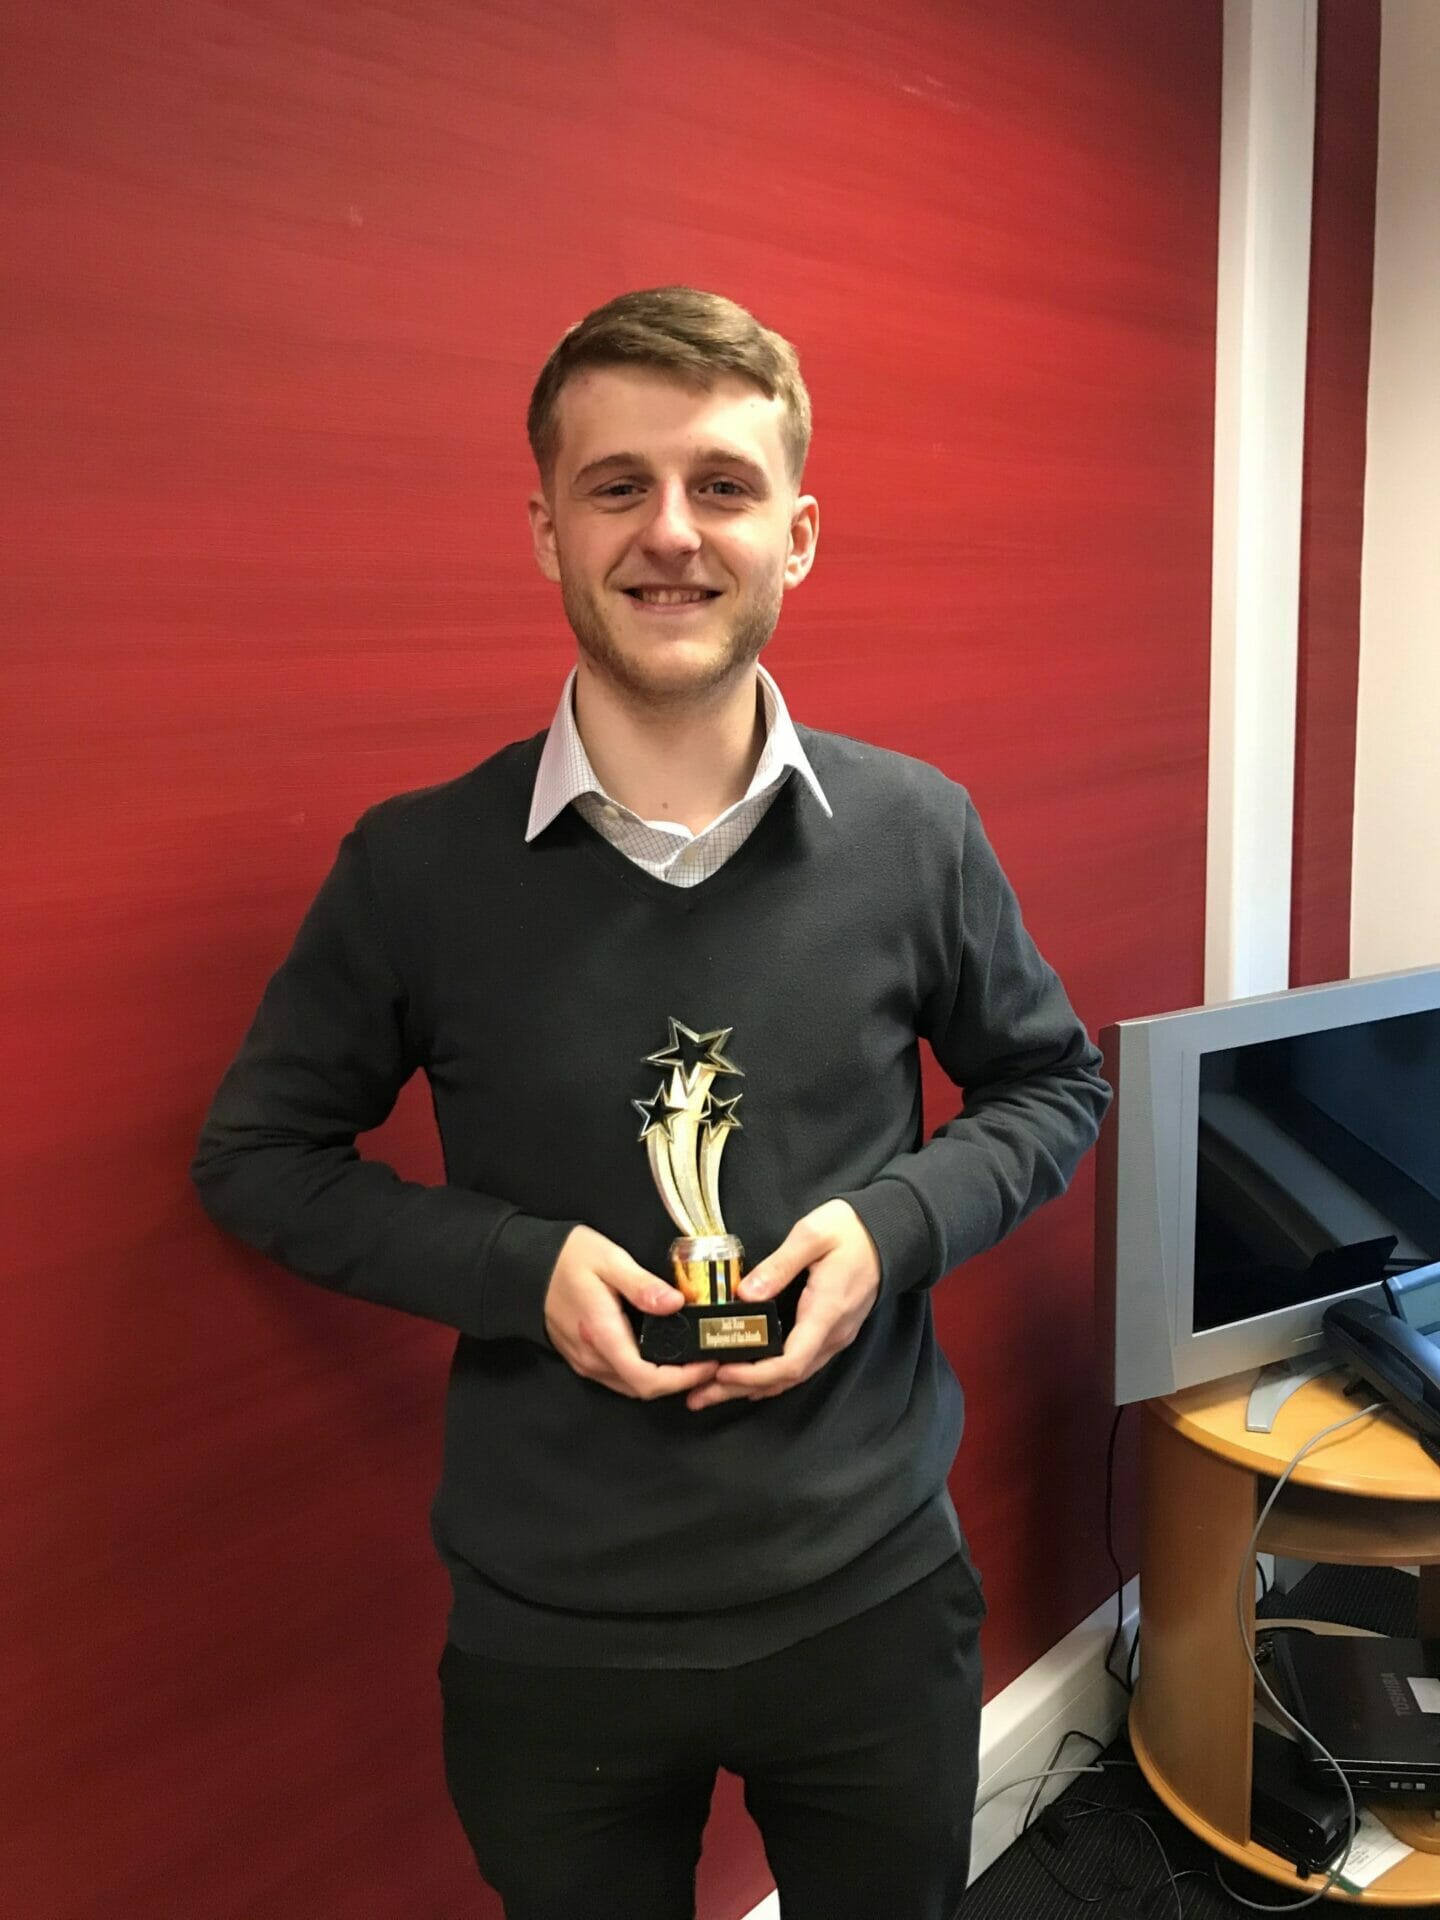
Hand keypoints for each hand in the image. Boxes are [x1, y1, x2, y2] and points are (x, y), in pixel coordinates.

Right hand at [544, 1225, 719, 1399]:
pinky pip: (618, 1377)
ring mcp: (585, 1362)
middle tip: (708, 1360)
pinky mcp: (582, 1358)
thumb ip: (642, 1285)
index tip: (708, 1363)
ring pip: (630, 1386)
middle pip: (642, 1389)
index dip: (683, 1379)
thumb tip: (676, 1303)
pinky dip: (644, 1374)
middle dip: (680, 1382)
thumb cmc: (567, 1258)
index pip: (647, 1379)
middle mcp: (593, 1357)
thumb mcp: (610, 1260)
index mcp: (602, 1335)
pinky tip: (661, 1354)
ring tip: (691, 1358)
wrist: (524, 1265)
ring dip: (663, 1380)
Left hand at [686, 1199, 881, 1411]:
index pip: (790, 1362)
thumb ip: (778, 1266)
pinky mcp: (832, 1331)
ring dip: (754, 1386)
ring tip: (714, 1391)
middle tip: (700, 1396)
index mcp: (826, 1312)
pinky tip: (749, 1376)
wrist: (891, 1232)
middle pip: (786, 1378)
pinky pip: (801, 1364)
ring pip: (793, 1375)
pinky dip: (771, 1375)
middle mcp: (832, 1334)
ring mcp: (835, 1335)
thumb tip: (745, 1294)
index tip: (721, 1373)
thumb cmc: (852, 1230)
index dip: (754, 1375)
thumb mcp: (811, 1236)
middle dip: (742, 1388)